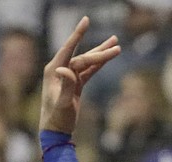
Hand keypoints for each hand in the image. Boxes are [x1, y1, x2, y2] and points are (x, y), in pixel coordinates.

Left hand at [40, 16, 120, 133]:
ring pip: (87, 62)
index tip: (86, 20)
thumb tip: (64, 68)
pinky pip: (89, 72)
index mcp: (54, 70)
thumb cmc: (57, 118)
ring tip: (116, 44)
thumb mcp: (63, 103)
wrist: (55, 131)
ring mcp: (68, 77)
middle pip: (83, 56)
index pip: (69, 49)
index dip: (78, 34)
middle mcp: (60, 70)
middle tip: (117, 44)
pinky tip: (108, 58)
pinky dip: (98, 65)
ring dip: (101, 54)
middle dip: (100, 50)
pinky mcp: (75, 84)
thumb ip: (66, 85)